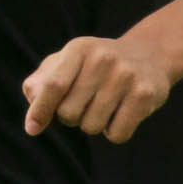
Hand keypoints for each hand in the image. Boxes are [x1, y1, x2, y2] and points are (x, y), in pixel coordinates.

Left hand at [22, 34, 175, 143]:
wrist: (150, 54)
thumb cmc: (97, 64)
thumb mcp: (69, 61)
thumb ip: (44, 79)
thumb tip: (32, 97)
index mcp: (79, 49)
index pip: (53, 85)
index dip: (40, 110)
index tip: (32, 129)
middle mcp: (103, 59)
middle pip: (69, 113)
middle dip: (71, 117)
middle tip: (85, 104)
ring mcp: (126, 76)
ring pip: (91, 127)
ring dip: (94, 125)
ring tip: (105, 106)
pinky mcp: (145, 94)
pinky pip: (117, 134)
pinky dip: (115, 132)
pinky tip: (121, 113)